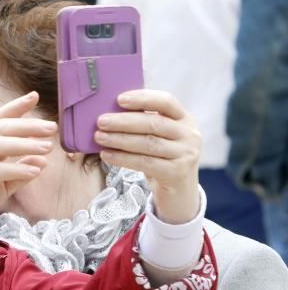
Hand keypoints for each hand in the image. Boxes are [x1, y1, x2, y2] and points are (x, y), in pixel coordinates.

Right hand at [0, 92, 56, 251]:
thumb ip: (18, 172)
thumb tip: (41, 161)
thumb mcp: (1, 185)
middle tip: (52, 128)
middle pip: (2, 127)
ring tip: (47, 148)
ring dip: (26, 144)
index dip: (15, 106)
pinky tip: (35, 171)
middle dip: (28, 125)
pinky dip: (18, 169)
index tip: (34, 96)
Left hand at [95, 89, 200, 223]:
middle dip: (124, 121)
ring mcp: (186, 154)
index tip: (119, 99)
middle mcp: (190, 134)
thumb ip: (143, 123)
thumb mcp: (159, 137)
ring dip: (120, 139)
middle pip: (154, 123)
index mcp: (184, 119)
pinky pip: (145, 162)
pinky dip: (123, 158)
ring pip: (148, 143)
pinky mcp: (177, 173)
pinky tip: (107, 154)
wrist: (178, 192)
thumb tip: (109, 112)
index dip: (143, 98)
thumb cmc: (161, 158)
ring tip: (99, 137)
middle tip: (101, 121)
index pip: (166, 102)